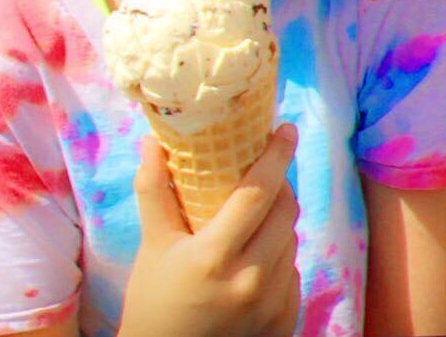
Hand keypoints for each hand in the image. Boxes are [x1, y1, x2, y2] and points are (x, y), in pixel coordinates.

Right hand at [118, 124, 300, 336]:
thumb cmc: (153, 302)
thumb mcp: (152, 245)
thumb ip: (153, 190)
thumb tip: (153, 141)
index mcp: (215, 256)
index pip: (258, 193)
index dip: (276, 155)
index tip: (285, 128)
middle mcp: (251, 281)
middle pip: (284, 212)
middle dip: (280, 182)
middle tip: (266, 168)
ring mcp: (272, 306)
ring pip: (291, 240)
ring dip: (279, 218)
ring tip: (256, 212)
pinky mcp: (284, 324)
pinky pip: (293, 272)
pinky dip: (281, 253)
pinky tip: (258, 252)